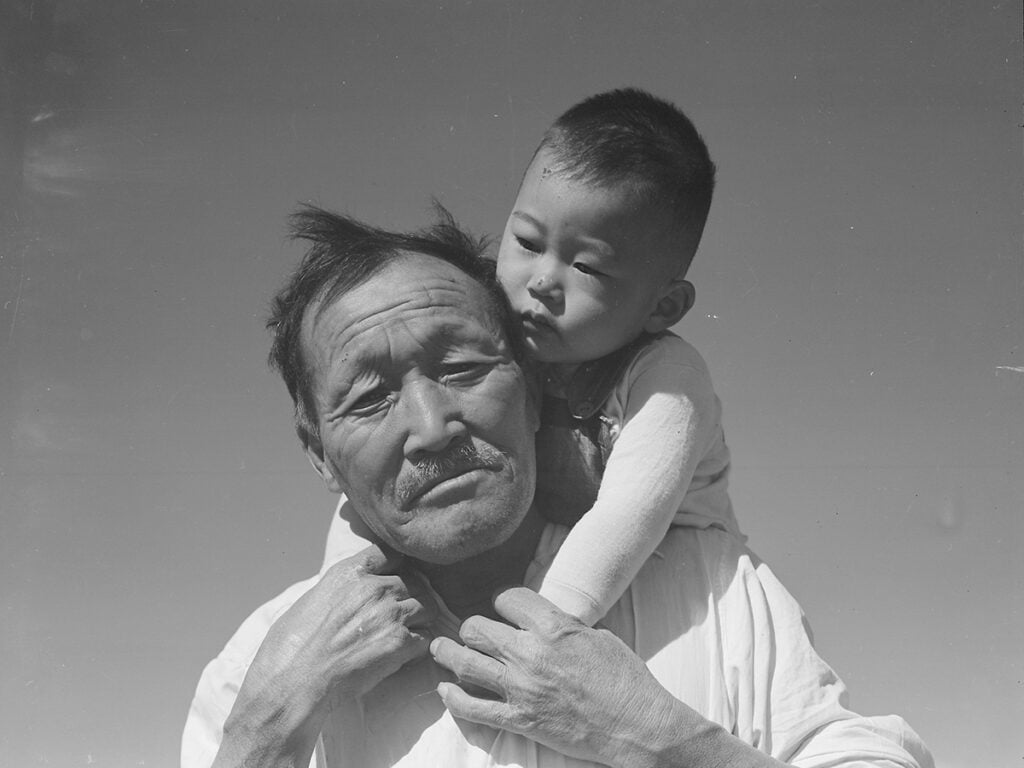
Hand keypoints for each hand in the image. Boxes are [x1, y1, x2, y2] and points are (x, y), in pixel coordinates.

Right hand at [215, 545, 436, 767]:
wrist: (291, 683)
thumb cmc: (290, 648)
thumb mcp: (311, 599)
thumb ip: (340, 589)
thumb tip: (350, 595)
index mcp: (349, 572)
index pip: (391, 553)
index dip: (397, 567)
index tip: (396, 579)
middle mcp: (373, 587)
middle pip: (416, 580)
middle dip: (413, 596)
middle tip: (403, 615)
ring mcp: (390, 613)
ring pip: (428, 606)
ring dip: (420, 621)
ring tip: (405, 635)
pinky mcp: (399, 643)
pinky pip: (425, 638)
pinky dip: (417, 648)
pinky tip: (401, 656)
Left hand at [429, 586, 691, 767]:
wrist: (636, 725)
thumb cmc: (625, 678)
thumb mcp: (598, 636)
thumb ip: (563, 626)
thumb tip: (545, 621)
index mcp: (553, 626)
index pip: (507, 599)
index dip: (503, 601)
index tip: (503, 608)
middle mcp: (531, 653)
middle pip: (478, 628)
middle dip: (472, 627)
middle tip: (473, 632)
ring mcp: (522, 687)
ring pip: (466, 663)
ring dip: (448, 654)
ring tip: (440, 648)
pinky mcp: (520, 719)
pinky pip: (473, 708)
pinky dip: (454, 699)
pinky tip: (445, 691)